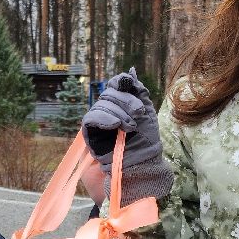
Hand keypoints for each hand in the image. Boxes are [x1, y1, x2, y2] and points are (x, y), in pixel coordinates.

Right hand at [80, 69, 172, 203]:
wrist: (142, 165)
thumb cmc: (147, 142)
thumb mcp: (148, 113)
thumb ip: (139, 92)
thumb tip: (130, 72)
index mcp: (122, 104)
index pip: (115, 85)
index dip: (121, 82)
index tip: (130, 84)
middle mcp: (109, 111)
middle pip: (109, 93)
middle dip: (125, 100)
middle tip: (139, 113)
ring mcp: (99, 122)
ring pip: (101, 105)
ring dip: (118, 112)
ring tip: (130, 127)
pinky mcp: (90, 134)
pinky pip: (91, 119)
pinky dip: (104, 119)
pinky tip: (115, 125)